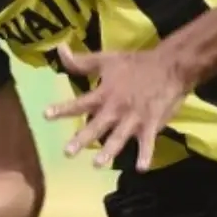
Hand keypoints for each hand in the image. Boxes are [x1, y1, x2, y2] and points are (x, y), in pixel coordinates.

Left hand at [43, 43, 192, 171]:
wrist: (170, 66)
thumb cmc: (135, 63)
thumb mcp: (107, 59)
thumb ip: (82, 61)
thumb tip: (59, 48)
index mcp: (104, 94)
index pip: (80, 103)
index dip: (63, 108)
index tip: (46, 115)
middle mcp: (116, 108)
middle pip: (97, 126)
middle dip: (83, 139)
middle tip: (68, 153)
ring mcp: (134, 118)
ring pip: (119, 137)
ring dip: (109, 151)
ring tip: (98, 164)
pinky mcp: (151, 124)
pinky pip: (148, 142)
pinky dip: (146, 155)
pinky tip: (141, 168)